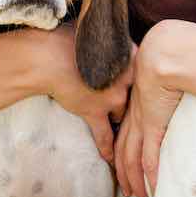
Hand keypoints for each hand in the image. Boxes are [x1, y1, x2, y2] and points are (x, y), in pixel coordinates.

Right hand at [38, 24, 134, 161]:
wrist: (48, 56)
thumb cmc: (67, 41)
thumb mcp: (97, 37)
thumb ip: (112, 44)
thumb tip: (116, 43)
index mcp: (129, 56)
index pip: (142, 72)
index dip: (142, 82)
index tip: (147, 88)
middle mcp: (126, 78)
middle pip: (136, 96)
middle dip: (135, 105)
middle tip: (134, 109)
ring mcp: (112, 97)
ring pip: (123, 115)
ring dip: (119, 121)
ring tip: (125, 135)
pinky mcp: (95, 111)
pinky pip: (105, 135)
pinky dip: (107, 148)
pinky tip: (111, 159)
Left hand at [114, 21, 185, 196]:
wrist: (164, 54)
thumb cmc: (166, 59)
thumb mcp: (161, 76)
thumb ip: (165, 88)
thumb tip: (177, 93)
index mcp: (135, 108)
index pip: (123, 137)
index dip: (120, 156)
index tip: (124, 170)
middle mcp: (134, 119)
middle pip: (122, 154)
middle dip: (124, 176)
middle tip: (129, 194)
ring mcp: (142, 124)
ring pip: (132, 161)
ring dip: (136, 183)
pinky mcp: (153, 126)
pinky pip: (149, 158)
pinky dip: (151, 176)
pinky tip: (154, 189)